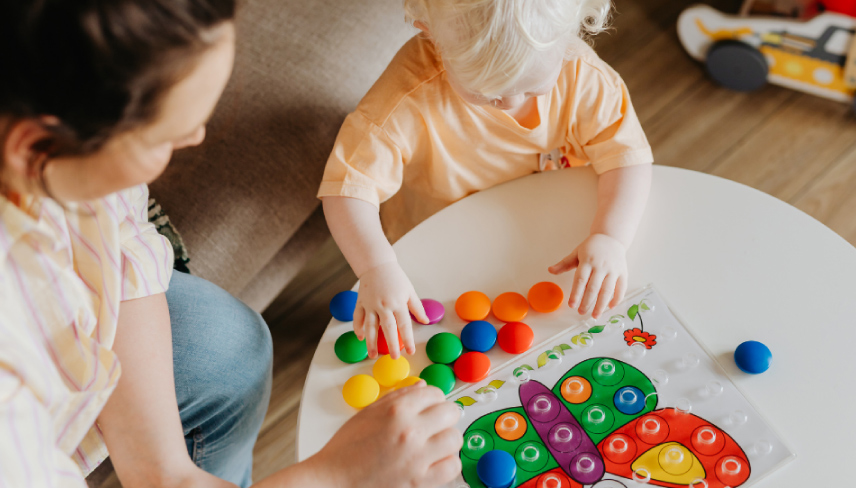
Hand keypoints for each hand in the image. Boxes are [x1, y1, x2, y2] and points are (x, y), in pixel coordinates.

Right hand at [309, 382, 462, 487]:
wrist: (334, 481)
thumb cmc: (346, 448)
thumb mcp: (369, 412)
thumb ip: (399, 397)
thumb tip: (422, 387)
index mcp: (397, 410)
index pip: (434, 393)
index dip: (433, 399)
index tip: (429, 406)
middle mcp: (410, 431)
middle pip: (451, 413)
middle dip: (445, 416)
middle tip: (435, 423)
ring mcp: (418, 458)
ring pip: (455, 439)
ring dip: (447, 439)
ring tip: (434, 443)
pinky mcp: (421, 482)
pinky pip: (452, 466)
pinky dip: (446, 463)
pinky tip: (434, 461)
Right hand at [355, 261, 427, 358]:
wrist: (376, 264)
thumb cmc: (396, 278)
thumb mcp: (409, 291)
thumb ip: (417, 307)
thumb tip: (425, 321)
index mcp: (398, 302)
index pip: (404, 325)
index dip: (408, 339)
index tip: (411, 351)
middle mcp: (384, 305)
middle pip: (388, 328)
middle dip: (391, 344)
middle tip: (394, 358)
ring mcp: (370, 304)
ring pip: (370, 326)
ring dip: (371, 342)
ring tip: (373, 355)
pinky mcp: (360, 302)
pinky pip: (358, 317)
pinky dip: (358, 328)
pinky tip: (360, 337)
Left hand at [548, 233, 627, 318]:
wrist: (611, 237)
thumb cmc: (591, 247)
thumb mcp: (576, 253)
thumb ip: (564, 264)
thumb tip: (550, 270)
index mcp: (588, 261)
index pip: (580, 280)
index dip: (576, 293)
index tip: (571, 305)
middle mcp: (601, 266)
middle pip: (593, 287)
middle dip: (587, 302)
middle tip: (581, 312)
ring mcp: (613, 270)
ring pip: (607, 290)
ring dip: (601, 305)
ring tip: (595, 315)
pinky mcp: (622, 272)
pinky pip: (621, 288)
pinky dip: (617, 299)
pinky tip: (610, 307)